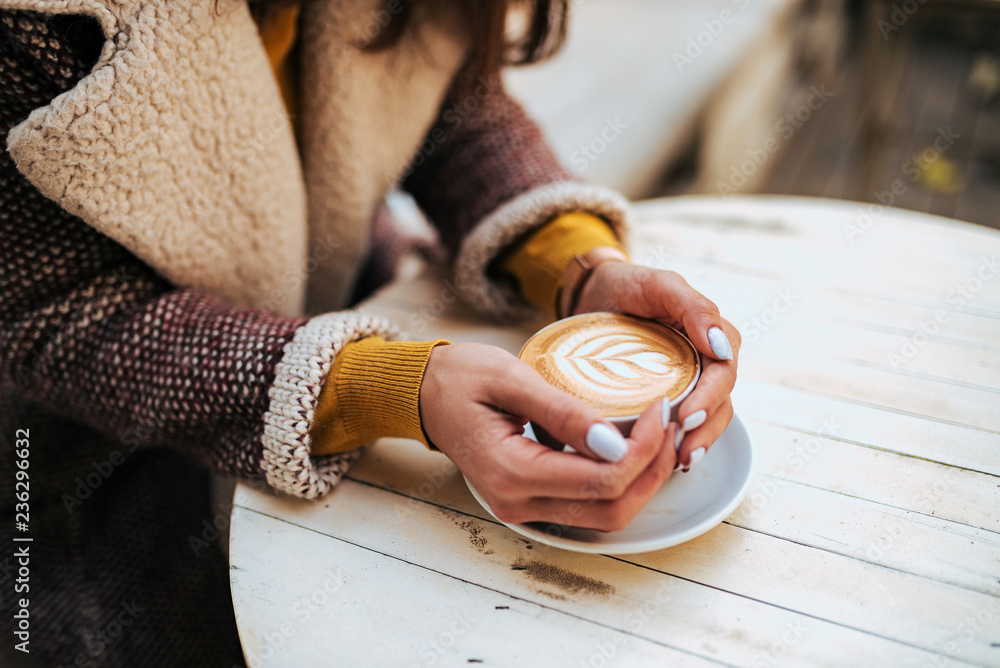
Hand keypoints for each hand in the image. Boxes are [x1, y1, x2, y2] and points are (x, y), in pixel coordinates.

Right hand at [420, 343, 676, 530]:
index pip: (601, 479)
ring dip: (641, 480)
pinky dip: (619, 481)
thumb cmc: (460, 377)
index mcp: (511, 471)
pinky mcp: (529, 501)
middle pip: (612, 509)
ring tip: (659, 434)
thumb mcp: (510, 378)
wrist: (423, 394)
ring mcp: (523, 507)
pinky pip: (587, 504)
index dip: (644, 449)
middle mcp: (517, 502)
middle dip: (653, 469)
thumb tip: (616, 442)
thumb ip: (563, 411)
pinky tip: (631, 445)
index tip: (661, 408)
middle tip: (670, 423)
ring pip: (605, 514)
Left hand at [575, 260, 739, 470]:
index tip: (688, 418)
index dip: (710, 399)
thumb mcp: (659, 284)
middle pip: (720, 402)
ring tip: (680, 463)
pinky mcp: (668, 395)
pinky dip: (679, 442)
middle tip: (684, 452)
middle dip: (705, 430)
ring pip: (707, 418)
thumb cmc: (627, 284)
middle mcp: (705, 360)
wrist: (592, 293)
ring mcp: (688, 380)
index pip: (723, 373)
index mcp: (711, 335)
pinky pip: (682, 422)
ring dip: (698, 443)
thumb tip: (722, 347)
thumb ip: (693, 306)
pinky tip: (669, 462)